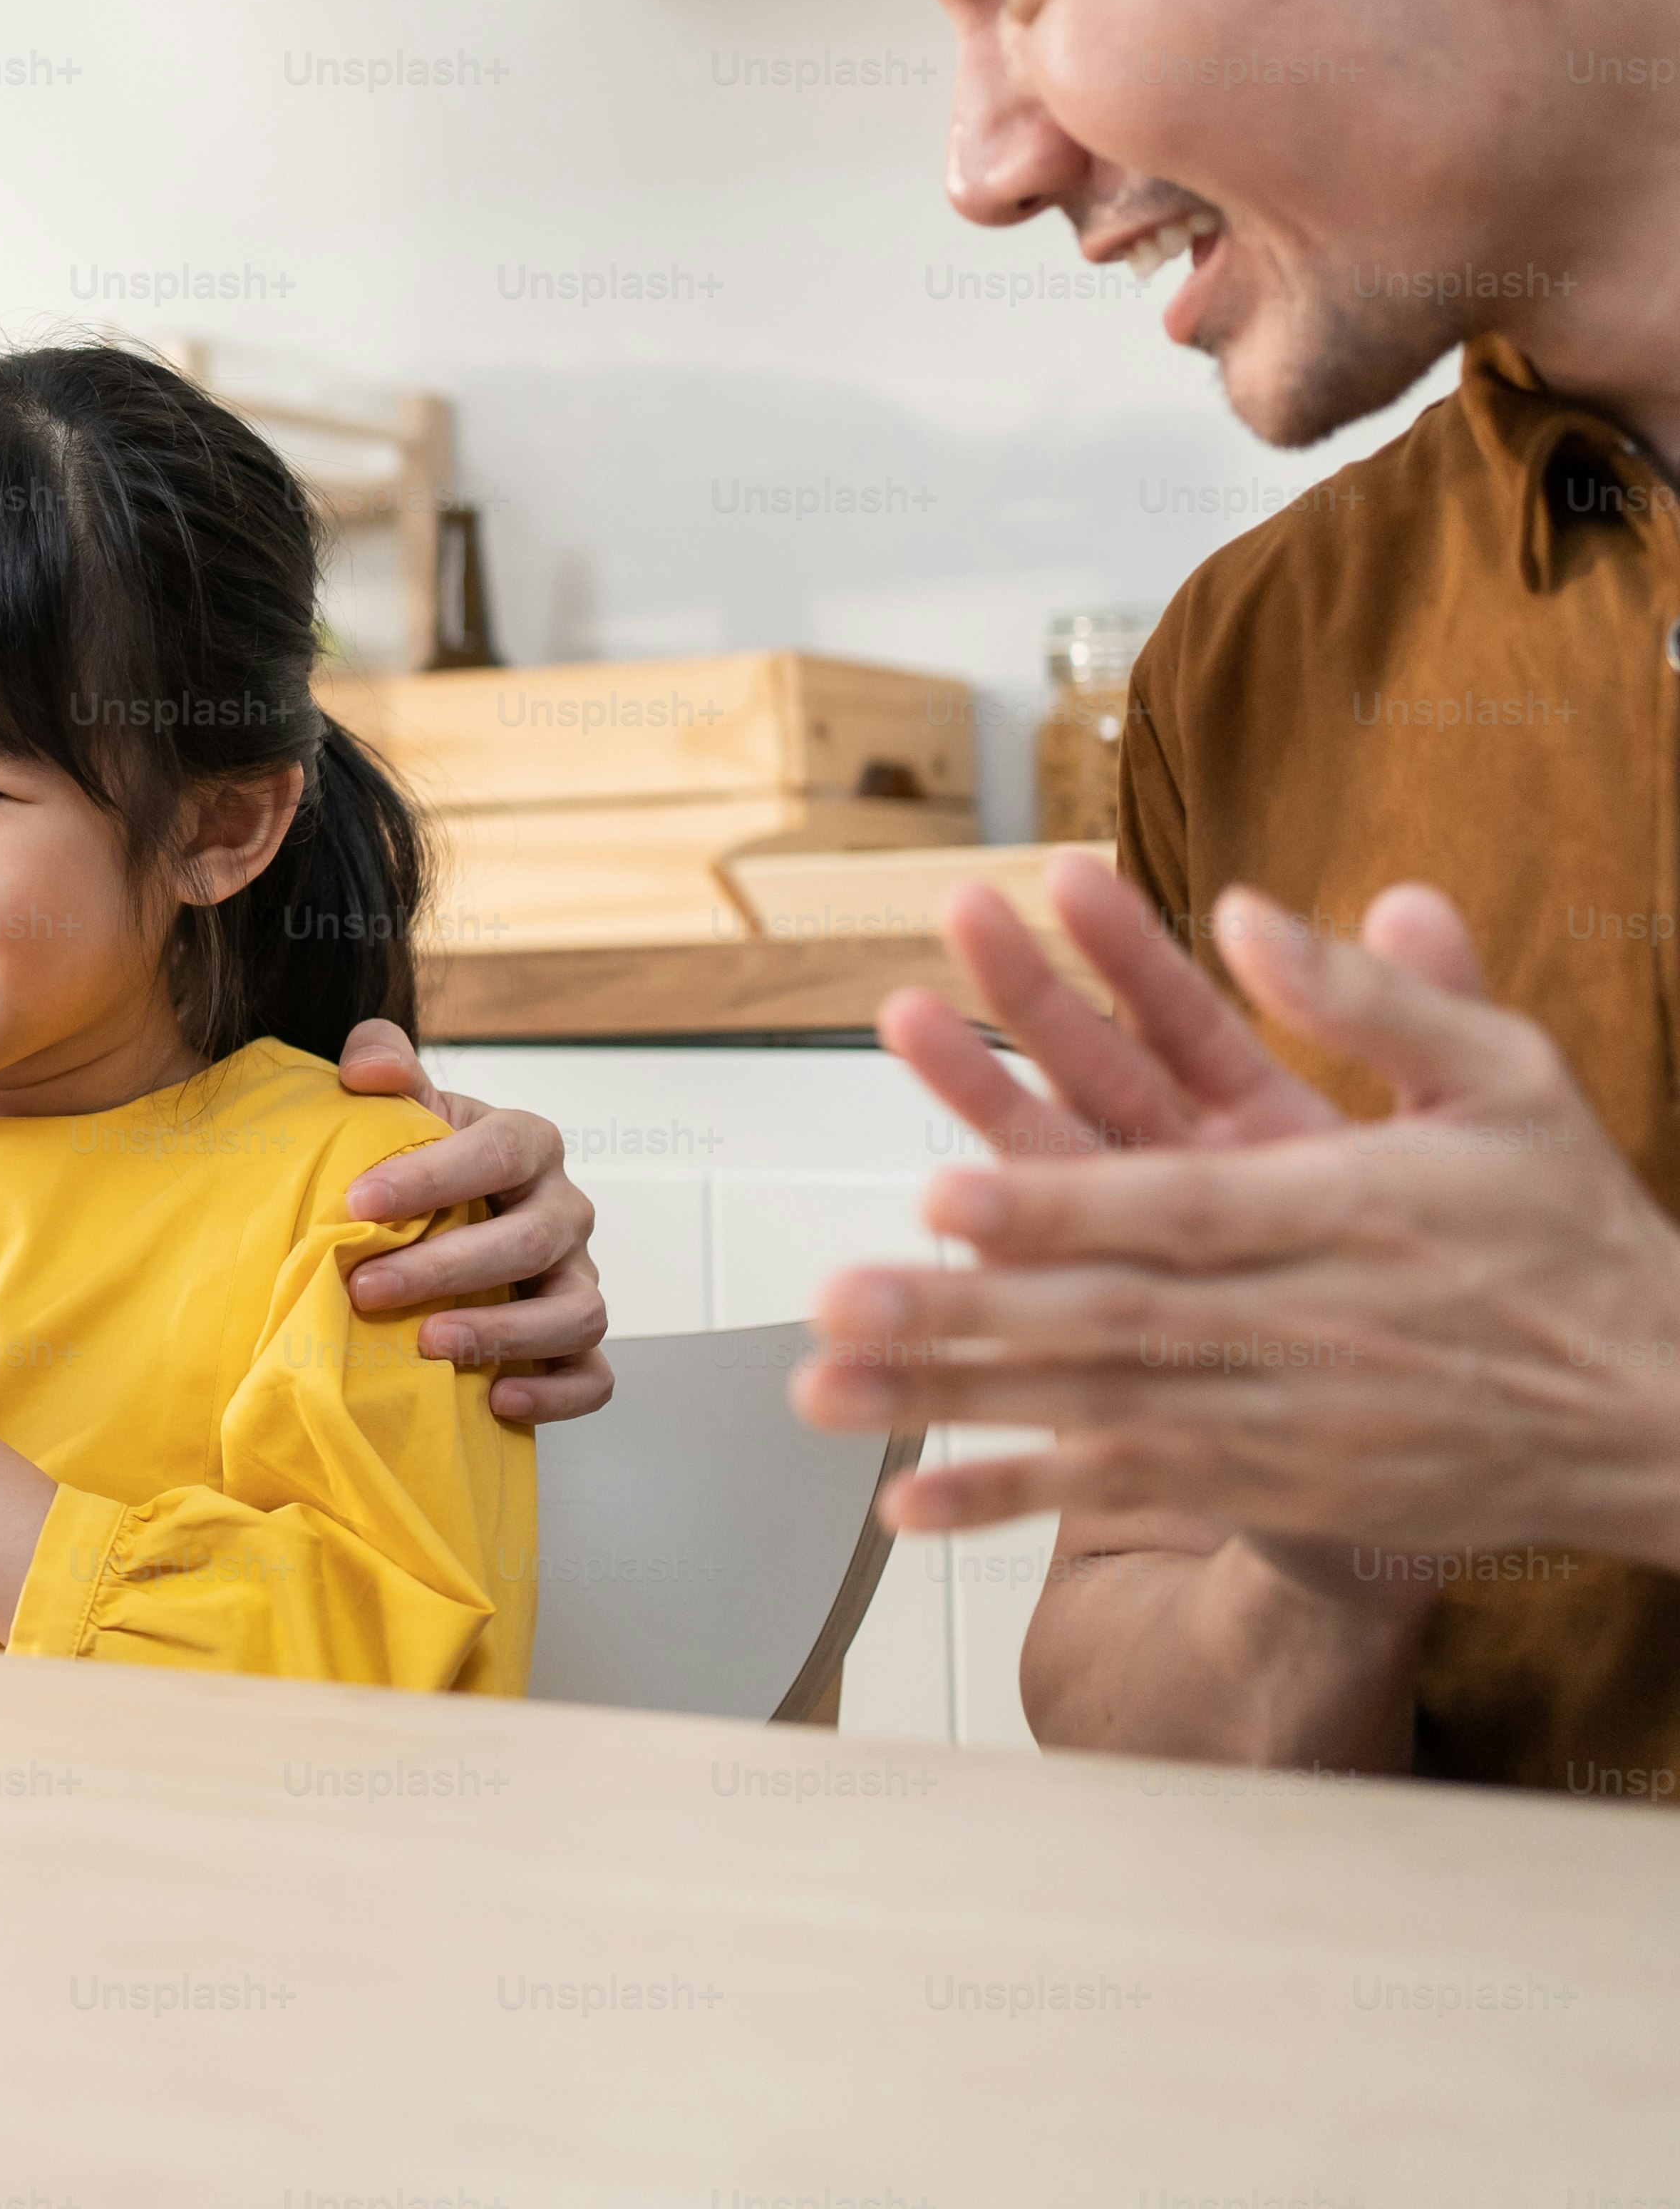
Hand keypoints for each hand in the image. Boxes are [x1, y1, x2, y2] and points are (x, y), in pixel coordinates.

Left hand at [335, 1019, 611, 1420]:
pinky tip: (498, 1398)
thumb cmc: (422, 1163)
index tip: (359, 1203)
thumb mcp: (404, 1107)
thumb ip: (384, 1065)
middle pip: (530, 1240)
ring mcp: (578, 1279)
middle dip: (446, 1268)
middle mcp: (565, 1211)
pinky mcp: (577, 1343)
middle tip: (365, 1287)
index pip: (499, 1151)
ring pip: (577, 1312)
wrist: (442, 1222)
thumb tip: (365, 1070)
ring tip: (429, 1343)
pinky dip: (555, 1393)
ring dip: (505, 1332)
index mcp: (528, 1145)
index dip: (433, 1177)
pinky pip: (594, 1376)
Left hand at [805, 864, 1679, 1566]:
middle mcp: (1298, 1324)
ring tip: (822, 1392)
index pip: (1178, 1209)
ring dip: (948, 1404)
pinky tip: (911, 1508)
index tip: (946, 1192)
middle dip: (960, 1314)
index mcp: (1344, 1214)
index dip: (1060, 1204)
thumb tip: (1259, 909)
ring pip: (1087, 1411)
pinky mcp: (1270, 1486)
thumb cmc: (1570, 1234)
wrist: (1663, 1415)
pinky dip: (1016, 1500)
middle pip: (1105, 1320)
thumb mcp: (1510, 1083)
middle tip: (834, 1301)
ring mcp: (1278, 1419)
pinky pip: (1122, 1492)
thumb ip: (1381, 999)